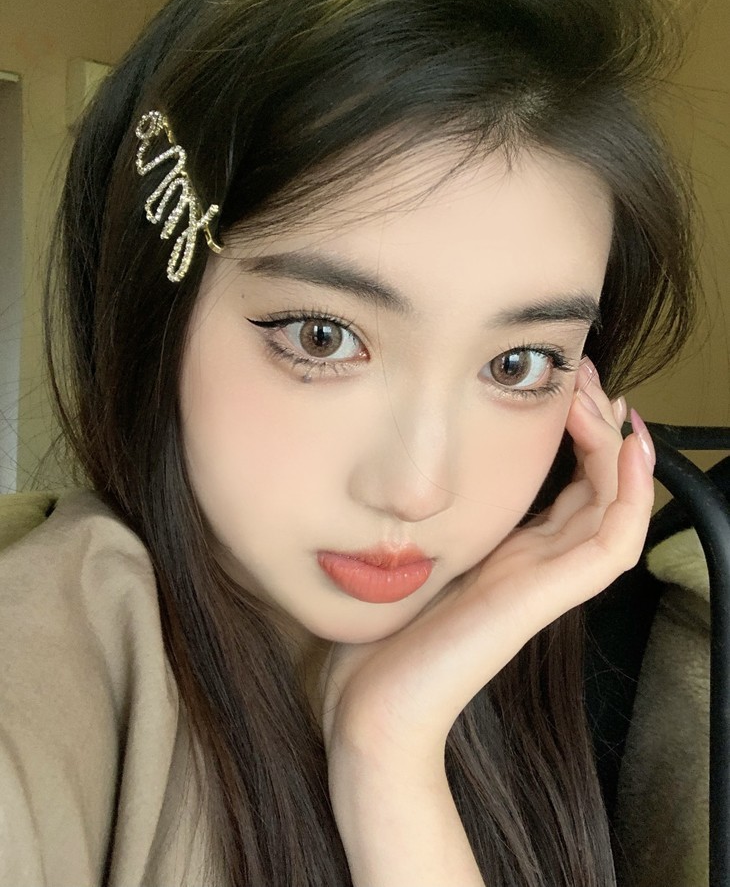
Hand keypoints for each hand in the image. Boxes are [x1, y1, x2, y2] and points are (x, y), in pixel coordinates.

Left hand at [320, 361, 654, 771]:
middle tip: (586, 378)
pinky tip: (627, 447)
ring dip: (620, 450)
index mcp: (510, 558)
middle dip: (600, 429)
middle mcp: (536, 567)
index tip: (568, 389)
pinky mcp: (544, 598)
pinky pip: (612, 543)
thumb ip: (431, 527)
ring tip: (604, 398)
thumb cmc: (380, 642)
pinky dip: (632, 495)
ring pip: (616, 508)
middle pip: (599, 490)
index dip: (581, 439)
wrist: (373, 711)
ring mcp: (545, 583)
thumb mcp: (409, 560)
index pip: (571, 489)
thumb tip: (410, 481)